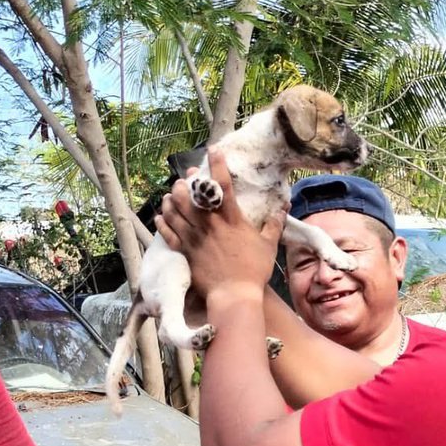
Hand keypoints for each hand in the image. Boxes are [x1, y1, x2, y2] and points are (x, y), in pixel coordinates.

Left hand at [155, 149, 285, 297]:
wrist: (234, 295)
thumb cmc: (253, 271)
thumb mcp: (268, 246)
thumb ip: (274, 224)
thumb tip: (284, 208)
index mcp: (230, 220)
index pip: (223, 185)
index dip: (217, 164)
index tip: (213, 150)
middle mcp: (209, 225)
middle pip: (190, 195)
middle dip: (186, 182)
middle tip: (187, 178)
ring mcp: (194, 238)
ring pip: (175, 210)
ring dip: (171, 199)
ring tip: (172, 194)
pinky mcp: (185, 252)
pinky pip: (168, 233)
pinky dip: (163, 222)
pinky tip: (162, 215)